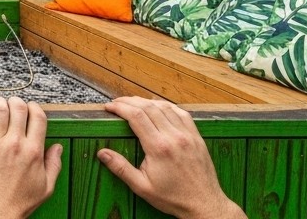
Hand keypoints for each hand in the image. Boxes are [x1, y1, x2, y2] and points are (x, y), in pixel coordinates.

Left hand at [0, 96, 62, 218]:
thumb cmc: (20, 201)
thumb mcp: (46, 186)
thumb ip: (54, 164)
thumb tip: (57, 147)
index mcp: (34, 151)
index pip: (38, 116)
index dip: (34, 107)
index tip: (30, 107)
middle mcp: (15, 144)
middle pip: (18, 108)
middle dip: (17, 102)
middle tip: (13, 104)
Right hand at [100, 97, 244, 218]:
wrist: (204, 204)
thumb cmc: (173, 198)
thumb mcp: (142, 187)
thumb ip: (121, 168)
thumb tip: (102, 153)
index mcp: (159, 148)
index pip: (136, 116)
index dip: (120, 107)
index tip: (109, 107)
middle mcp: (174, 137)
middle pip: (149, 107)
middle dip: (130, 101)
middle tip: (117, 102)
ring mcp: (188, 135)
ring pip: (165, 107)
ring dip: (147, 101)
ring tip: (133, 102)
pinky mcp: (197, 137)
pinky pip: (182, 113)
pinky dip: (167, 106)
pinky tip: (159, 107)